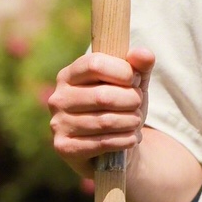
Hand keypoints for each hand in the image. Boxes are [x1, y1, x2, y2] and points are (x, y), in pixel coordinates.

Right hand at [47, 47, 154, 178]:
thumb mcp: (134, 83)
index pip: (95, 64)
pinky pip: (103, 142)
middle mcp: (58, 98)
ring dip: (131, 122)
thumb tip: (142, 53)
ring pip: (105, 121)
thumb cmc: (122, 107)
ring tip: (135, 122)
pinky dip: (125, 139)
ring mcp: (58, 123)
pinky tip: (131, 138)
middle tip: (138, 105)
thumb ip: (141, 66)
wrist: (115, 145)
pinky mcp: (64, 147)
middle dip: (131, 100)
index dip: (123, 71)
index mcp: (70, 75)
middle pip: (103, 96)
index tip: (136, 80)